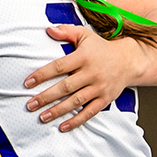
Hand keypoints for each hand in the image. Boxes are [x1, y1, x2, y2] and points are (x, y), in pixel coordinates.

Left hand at [24, 25, 148, 131]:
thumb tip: (48, 29)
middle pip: (65, 87)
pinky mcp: (105, 99)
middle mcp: (92, 73)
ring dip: (58, 111)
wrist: (129, 61)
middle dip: (46, 97)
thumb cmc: (101, 48)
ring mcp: (99, 88)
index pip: (59, 66)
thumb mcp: (85, 35)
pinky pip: (90, 112)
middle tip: (30, 105)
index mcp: (83, 57)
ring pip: (76, 101)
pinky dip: (77, 120)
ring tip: (42, 117)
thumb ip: (66, 31)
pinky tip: (63, 127)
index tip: (27, 83)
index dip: (42, 75)